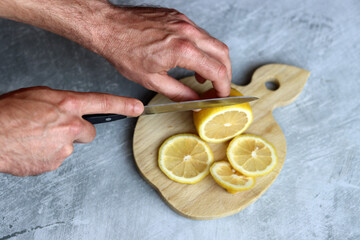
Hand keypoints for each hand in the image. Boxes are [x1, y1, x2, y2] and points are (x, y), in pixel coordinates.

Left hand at [0, 1, 231, 100]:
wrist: (109, 27)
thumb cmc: (124, 51)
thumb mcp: (152, 80)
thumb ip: (179, 93)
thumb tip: (195, 102)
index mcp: (182, 49)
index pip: (217, 70)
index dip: (223, 86)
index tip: (221, 95)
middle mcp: (187, 32)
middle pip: (222, 53)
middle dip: (225, 73)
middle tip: (217, 88)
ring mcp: (184, 22)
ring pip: (213, 42)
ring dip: (214, 61)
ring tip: (203, 77)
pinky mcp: (178, 17)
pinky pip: (200, 34)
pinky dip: (202, 49)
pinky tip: (192, 59)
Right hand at [0, 87, 143, 175]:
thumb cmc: (8, 112)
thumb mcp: (39, 95)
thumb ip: (61, 103)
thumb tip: (70, 109)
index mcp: (68, 104)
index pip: (104, 102)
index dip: (123, 105)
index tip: (137, 107)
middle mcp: (71, 125)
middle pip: (89, 132)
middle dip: (78, 131)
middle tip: (58, 129)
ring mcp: (64, 146)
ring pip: (70, 145)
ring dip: (58, 142)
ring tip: (36, 137)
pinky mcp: (55, 162)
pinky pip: (57, 157)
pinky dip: (48, 154)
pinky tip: (33, 148)